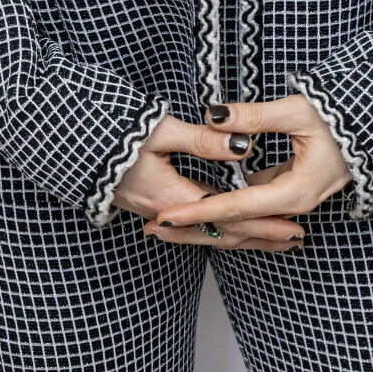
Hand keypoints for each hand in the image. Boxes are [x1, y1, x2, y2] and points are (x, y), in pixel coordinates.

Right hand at [112, 112, 304, 249]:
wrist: (77, 146)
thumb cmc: (116, 134)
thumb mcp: (162, 130)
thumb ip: (204, 140)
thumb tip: (241, 147)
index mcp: (171, 196)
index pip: (227, 215)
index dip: (262, 222)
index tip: (291, 226)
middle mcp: (165, 212)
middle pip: (221, 233)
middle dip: (260, 237)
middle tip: (295, 239)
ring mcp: (158, 213)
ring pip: (209, 234)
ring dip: (245, 238)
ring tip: (276, 240)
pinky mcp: (155, 207)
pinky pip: (196, 227)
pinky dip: (222, 231)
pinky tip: (234, 231)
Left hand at [142, 94, 354, 249]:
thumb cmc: (342, 117)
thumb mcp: (296, 112)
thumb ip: (253, 116)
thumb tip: (214, 114)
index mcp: (295, 192)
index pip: (237, 207)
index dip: (199, 211)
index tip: (167, 216)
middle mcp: (293, 204)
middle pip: (236, 224)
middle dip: (194, 227)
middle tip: (155, 229)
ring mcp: (291, 200)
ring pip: (243, 218)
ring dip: (206, 220)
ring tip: (168, 223)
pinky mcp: (288, 191)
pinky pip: (252, 206)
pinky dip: (225, 208)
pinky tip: (200, 208)